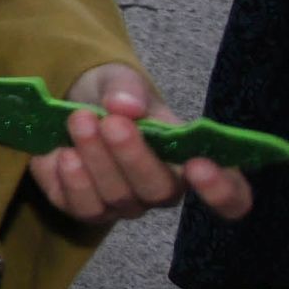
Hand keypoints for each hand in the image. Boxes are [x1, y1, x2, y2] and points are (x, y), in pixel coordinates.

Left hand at [28, 65, 252, 223]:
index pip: (231, 197)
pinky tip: (57, 153)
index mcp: (191, 161)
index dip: (223, 191)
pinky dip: (65, 179)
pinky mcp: (84, 208)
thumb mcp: (121, 80)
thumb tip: (127, 105)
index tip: (199, 165)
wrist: (69, 104)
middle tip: (110, 121)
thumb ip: (127, 89)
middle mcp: (161, 191)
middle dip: (133, 156)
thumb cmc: (114, 97)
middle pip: (158, 192)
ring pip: (114, 200)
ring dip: (94, 159)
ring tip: (77, 121)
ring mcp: (123, 204)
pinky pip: (77, 207)